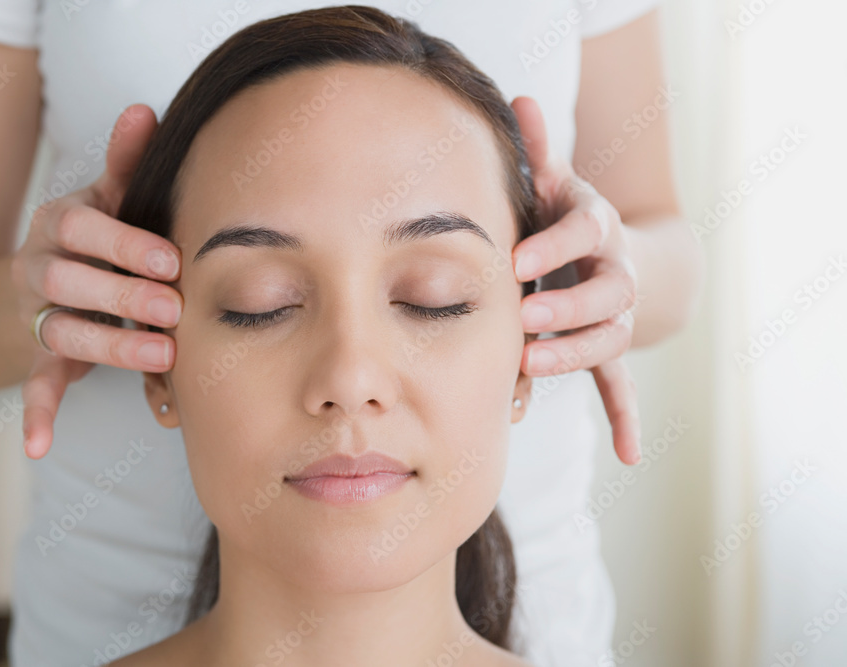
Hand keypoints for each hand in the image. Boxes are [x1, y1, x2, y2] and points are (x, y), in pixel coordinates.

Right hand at [11, 104, 181, 459]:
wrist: (29, 278)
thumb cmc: (91, 236)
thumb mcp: (106, 197)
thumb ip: (125, 162)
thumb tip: (145, 110)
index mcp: (60, 224)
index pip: (82, 229)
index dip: (124, 244)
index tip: (172, 260)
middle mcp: (41, 267)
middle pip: (70, 283)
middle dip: (123, 297)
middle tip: (174, 310)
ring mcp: (35, 315)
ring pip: (61, 333)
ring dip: (107, 348)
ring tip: (162, 359)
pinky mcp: (36, 356)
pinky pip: (32, 385)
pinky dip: (34, 415)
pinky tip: (39, 445)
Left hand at [509, 96, 640, 464]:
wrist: (613, 252)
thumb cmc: (567, 217)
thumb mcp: (556, 182)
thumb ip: (539, 150)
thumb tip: (520, 100)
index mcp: (596, 228)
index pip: (584, 232)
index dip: (555, 245)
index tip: (516, 261)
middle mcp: (614, 272)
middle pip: (605, 292)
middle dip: (567, 307)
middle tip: (524, 319)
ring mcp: (614, 315)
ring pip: (608, 338)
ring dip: (575, 355)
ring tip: (532, 366)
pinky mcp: (609, 348)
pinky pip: (620, 385)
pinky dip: (624, 418)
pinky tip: (628, 454)